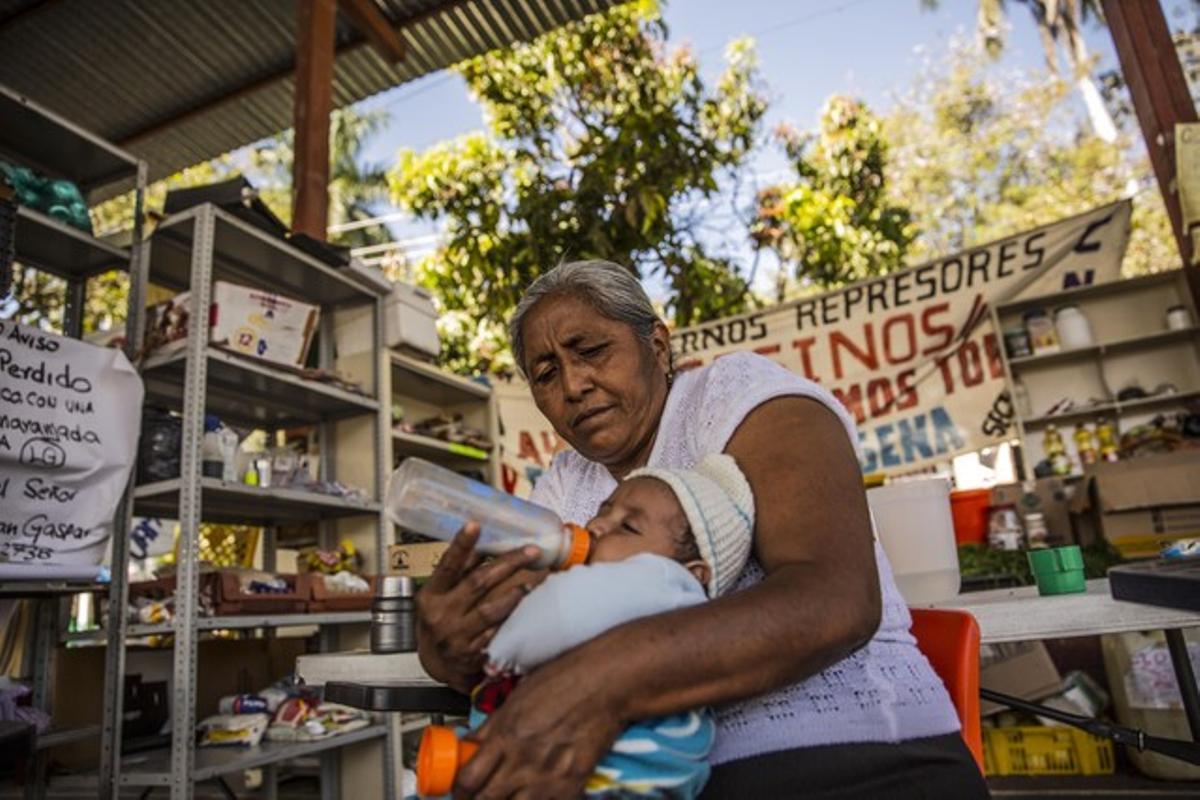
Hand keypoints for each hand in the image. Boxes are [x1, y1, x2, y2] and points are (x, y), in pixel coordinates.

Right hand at [416, 524, 545, 691]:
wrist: (438, 666)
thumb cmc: (440, 622)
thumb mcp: (439, 596)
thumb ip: (459, 571)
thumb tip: (482, 540)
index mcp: (431, 595)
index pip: (447, 565)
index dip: (460, 545)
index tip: (474, 524)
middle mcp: (441, 615)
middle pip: (478, 583)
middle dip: (508, 563)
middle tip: (531, 550)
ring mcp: (456, 636)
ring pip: (491, 609)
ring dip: (516, 592)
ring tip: (535, 579)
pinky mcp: (472, 653)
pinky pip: (497, 632)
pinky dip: (513, 618)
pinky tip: (528, 608)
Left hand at [453, 650, 624, 798]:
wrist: (606, 683)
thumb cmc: (565, 680)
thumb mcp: (517, 698)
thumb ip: (492, 726)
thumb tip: (471, 743)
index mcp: (505, 735)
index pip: (467, 780)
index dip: (459, 790)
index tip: (460, 789)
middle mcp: (523, 760)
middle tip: (478, 795)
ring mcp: (548, 777)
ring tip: (507, 795)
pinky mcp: (571, 786)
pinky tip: (535, 793)